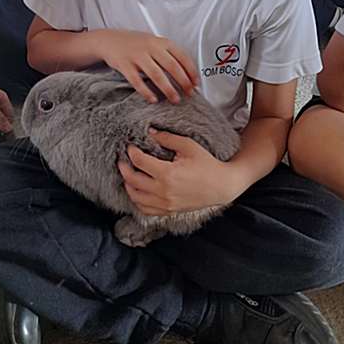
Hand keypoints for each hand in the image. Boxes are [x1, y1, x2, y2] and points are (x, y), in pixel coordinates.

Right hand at [98, 30, 197, 103]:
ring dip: (168, 89)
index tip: (196, 83)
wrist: (110, 40)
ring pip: (157, 75)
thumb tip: (187, 73)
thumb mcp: (154, 42)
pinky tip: (153, 99)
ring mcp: (137, 56)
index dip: (191, 71)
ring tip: (175, 99)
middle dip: (183, 82)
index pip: (182, 56)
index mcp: (161, 41)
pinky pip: (137, 81)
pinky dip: (146, 92)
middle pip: (172, 66)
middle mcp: (151, 47)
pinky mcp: (125, 65)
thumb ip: (168, 54)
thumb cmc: (135, 44)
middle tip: (189, 94)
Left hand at [118, 128, 240, 214]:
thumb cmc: (207, 164)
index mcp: (167, 174)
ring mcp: (165, 204)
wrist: (221, 186)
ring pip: (135, 197)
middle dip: (124, 168)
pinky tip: (137, 190)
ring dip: (128, 185)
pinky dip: (137, 200)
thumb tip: (149, 132)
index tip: (130, 146)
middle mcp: (163, 191)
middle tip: (122, 160)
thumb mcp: (188, 146)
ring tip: (128, 175)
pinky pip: (145, 209)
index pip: (139, 162)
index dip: (132, 152)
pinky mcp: (168, 211)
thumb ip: (167, 138)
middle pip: (132, 180)